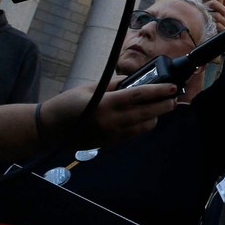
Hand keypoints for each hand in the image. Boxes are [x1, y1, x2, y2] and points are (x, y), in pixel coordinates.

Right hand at [40, 80, 179, 151]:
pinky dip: (143, 125)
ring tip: (160, 107)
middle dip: (164, 105)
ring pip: (144, 127)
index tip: (173, 87)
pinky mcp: (110, 143)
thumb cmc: (68, 103)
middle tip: (174, 98)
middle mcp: (111, 121)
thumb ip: (114, 84)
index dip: (159, 91)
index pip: (139, 96)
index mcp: (105, 104)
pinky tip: (145, 117)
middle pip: (147, 113)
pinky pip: (134, 134)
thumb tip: (135, 81)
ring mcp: (111, 135)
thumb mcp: (90, 87)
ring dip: (155, 116)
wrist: (50, 129)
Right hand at [202, 0, 224, 31]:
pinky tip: (222, 30)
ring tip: (224, 25)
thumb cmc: (213, 23)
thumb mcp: (219, 14)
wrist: (206, 37)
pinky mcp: (204, 27)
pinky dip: (223, 28)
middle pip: (214, 4)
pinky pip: (218, 25)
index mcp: (204, 5)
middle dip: (223, 11)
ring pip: (217, 16)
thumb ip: (223, 6)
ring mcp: (202, 18)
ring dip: (224, 21)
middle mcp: (201, 10)